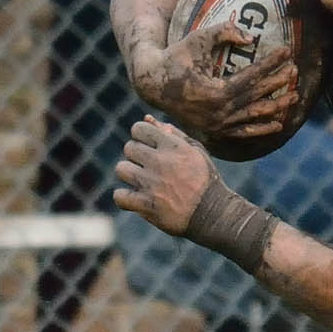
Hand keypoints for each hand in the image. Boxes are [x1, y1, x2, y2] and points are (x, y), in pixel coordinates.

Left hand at [114, 115, 218, 233]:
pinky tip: (136, 198)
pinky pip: (119, 195)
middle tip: (151, 167)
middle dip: (137, 156)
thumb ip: (173, 133)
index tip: (150, 147)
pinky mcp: (146, 205)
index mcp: (173, 146)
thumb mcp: (196, 151)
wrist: (213, 213)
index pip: (138, 128)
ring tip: (143, 182)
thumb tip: (147, 118)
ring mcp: (151, 184)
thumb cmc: (205, 180)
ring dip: (130, 175)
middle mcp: (160, 162)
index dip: (142, 137)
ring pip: (121, 169)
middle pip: (128, 148)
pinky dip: (125, 197)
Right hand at [146, 21, 300, 142]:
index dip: (271, 64)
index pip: (251, 77)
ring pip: (253, 115)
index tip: (287, 51)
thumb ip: (223, 32)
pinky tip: (279, 124)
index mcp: (215, 92)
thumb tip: (250, 37)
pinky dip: (261, 129)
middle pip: (256, 96)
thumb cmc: (176, 56)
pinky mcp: (214, 130)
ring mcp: (216, 125)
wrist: (152, 83)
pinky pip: (242, 131)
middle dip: (278, 82)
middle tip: (295, 70)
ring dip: (276, 106)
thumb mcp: (198, 40)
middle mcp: (218, 113)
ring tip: (295, 95)